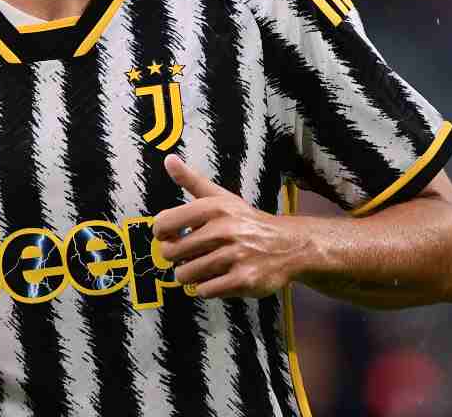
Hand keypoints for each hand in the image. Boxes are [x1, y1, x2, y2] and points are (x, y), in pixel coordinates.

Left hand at [153, 156, 314, 298]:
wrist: (289, 245)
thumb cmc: (246, 221)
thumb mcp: (221, 197)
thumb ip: (192, 181)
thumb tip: (168, 159)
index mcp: (214, 208)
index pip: (165, 223)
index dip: (162, 233)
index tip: (170, 235)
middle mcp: (223, 230)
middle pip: (172, 253)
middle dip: (177, 257)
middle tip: (189, 254)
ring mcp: (234, 257)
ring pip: (186, 275)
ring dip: (190, 274)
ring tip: (203, 266)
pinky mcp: (243, 280)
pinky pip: (205, 291)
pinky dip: (206, 288)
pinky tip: (217, 278)